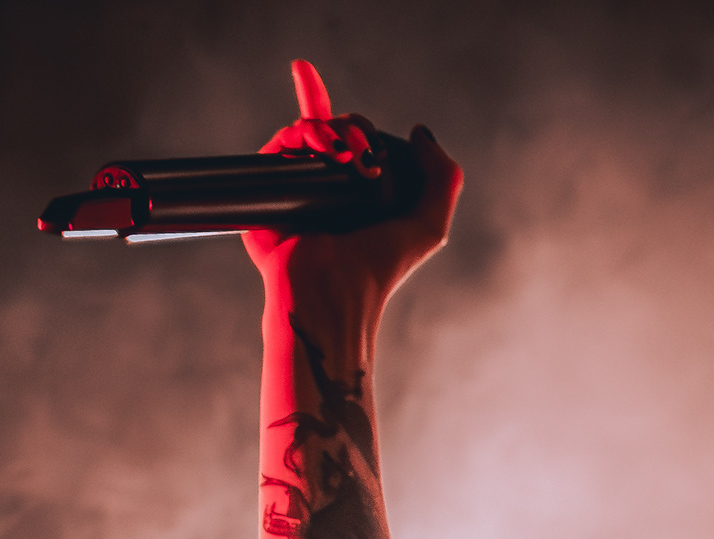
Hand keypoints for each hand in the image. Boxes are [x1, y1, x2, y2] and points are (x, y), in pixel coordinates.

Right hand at [242, 59, 460, 298]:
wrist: (332, 290)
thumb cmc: (379, 267)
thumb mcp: (428, 226)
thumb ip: (443, 178)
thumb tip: (420, 132)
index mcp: (365, 193)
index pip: (357, 143)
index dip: (350, 117)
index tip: (316, 74)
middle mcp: (331, 187)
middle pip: (337, 130)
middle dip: (353, 127)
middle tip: (363, 153)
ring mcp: (300, 185)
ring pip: (309, 131)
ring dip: (329, 127)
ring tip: (344, 153)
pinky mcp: (270, 188)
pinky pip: (279, 144)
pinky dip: (300, 132)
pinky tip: (322, 148)